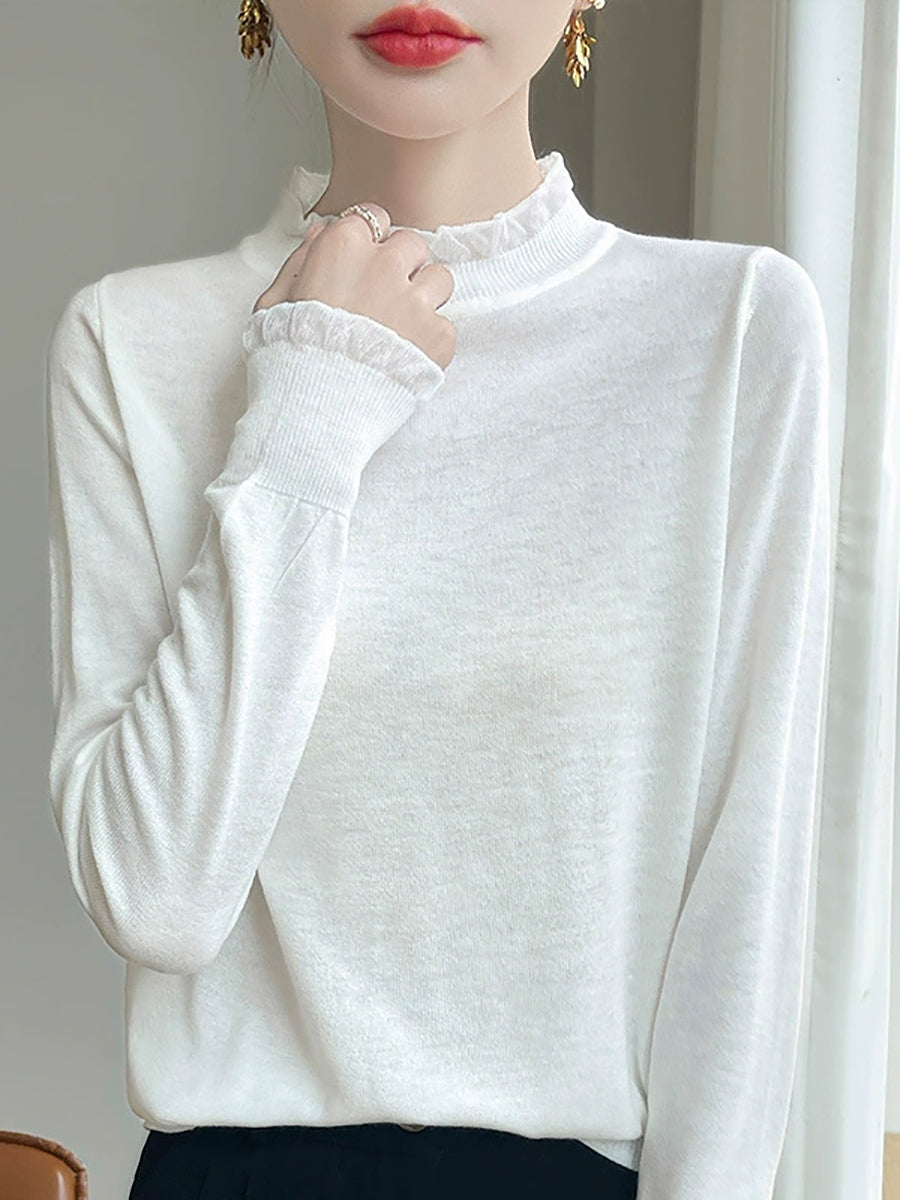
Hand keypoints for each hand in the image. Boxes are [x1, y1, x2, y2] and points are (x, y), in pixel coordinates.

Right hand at [253, 203, 456, 370]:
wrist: (316, 410)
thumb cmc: (289, 360)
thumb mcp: (273, 304)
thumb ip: (298, 262)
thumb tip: (319, 233)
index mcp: (343, 248)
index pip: (375, 219)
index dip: (371, 245)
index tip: (365, 267)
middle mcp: (384, 265)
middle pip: (412, 245)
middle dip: (402, 268)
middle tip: (384, 300)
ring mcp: (415, 301)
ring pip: (440, 279)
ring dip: (425, 298)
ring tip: (403, 328)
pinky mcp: (437, 336)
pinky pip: (446, 326)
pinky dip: (431, 342)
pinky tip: (406, 358)